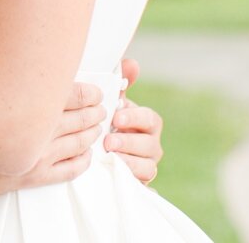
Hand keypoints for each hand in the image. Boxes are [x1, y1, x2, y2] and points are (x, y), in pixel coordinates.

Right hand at [0, 82, 104, 195]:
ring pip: (79, 142)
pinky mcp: (33, 176)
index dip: (88, 93)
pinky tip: (86, 154)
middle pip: (79, 118)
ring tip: (98, 125)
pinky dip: (83, 160)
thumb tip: (38, 77)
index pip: (71, 95)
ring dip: (92, 133)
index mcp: (26, 107)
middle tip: (103, 107)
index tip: (96, 91)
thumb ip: (15, 86)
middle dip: (94, 112)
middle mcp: (36, 131)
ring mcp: (37, 155)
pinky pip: (70, 169)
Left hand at [104, 57, 163, 183]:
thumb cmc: (109, 122)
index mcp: (146, 123)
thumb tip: (131, 64)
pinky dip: (131, 179)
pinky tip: (115, 173)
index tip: (117, 117)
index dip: (135, 118)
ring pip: (148, 167)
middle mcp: (150, 145)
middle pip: (150, 145)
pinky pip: (142, 185)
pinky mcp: (139, 183)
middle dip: (129, 142)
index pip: (150, 119)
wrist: (98, 153)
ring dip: (128, 161)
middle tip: (108, 141)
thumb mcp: (113, 103)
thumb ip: (121, 84)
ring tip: (109, 156)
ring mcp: (146, 165)